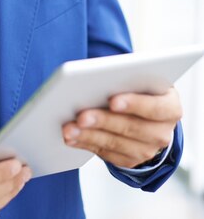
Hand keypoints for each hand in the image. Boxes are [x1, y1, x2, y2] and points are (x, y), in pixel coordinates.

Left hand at [62, 87, 181, 168]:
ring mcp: (147, 150)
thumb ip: (127, 77)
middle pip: (131, 127)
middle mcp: (162, 133)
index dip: (134, 104)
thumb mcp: (142, 80)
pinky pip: (106, 154)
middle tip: (81, 116)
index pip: (154, 107)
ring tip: (68, 129)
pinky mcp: (130, 161)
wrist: (148, 115)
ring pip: (115, 143)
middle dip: (103, 121)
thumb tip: (98, 77)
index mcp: (170, 107)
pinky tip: (71, 138)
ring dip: (89, 136)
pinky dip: (86, 144)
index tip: (112, 100)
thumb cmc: (140, 88)